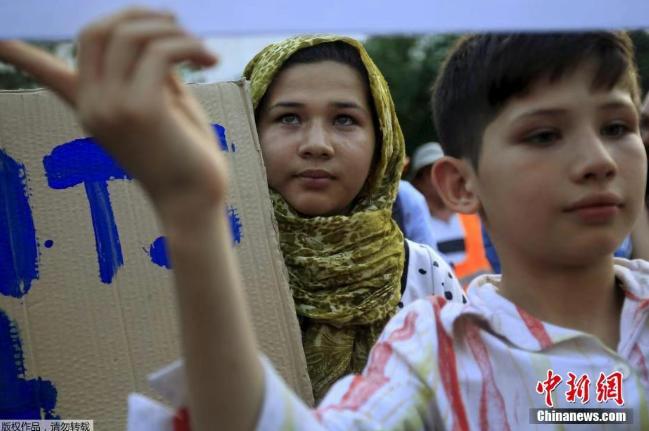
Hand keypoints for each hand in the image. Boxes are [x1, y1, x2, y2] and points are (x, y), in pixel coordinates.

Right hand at [0, 8, 226, 214]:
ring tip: (204, 50)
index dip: (23, 54)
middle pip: (97, 30)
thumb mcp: (165, 107)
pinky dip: (189, 46)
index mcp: (90, 108)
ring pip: (131, 35)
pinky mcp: (140, 109)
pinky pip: (160, 52)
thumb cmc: (188, 157)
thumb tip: (158, 35)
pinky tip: (210, 59)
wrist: (195, 202)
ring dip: (174, 31)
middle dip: (139, 14)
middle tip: (177, 23)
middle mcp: (92, 106)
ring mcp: (111, 107)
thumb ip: (154, 73)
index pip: (45, 71)